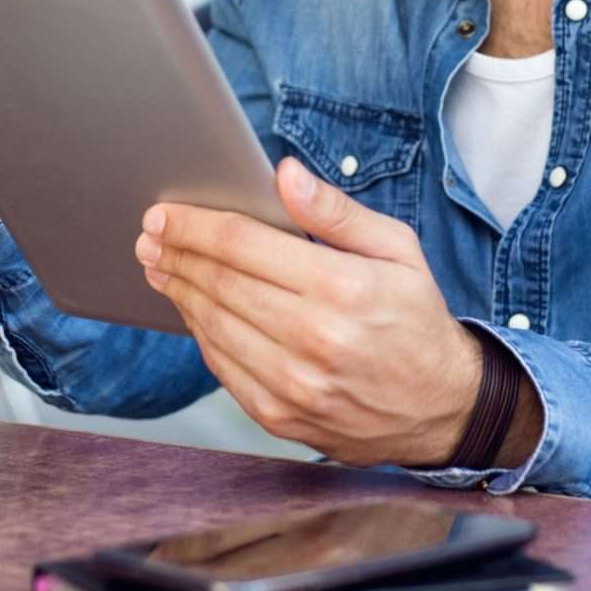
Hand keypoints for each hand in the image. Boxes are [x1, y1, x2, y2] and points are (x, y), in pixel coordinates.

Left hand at [134, 156, 484, 466]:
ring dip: (179, 292)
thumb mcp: (396, 247)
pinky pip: (222, 367)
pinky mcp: (281, 417)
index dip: (195, 226)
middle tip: (150, 236)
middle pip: (220, 284)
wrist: (440, 405)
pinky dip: (200, 333)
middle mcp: (314, 339)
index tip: (164, 213)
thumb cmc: (416, 316)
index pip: (244, 246)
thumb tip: (285, 174)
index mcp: (342, 287)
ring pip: (212, 326)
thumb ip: (336, 211)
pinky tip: (193, 309)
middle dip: (177, 254)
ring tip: (160, 267)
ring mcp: (294, 385)